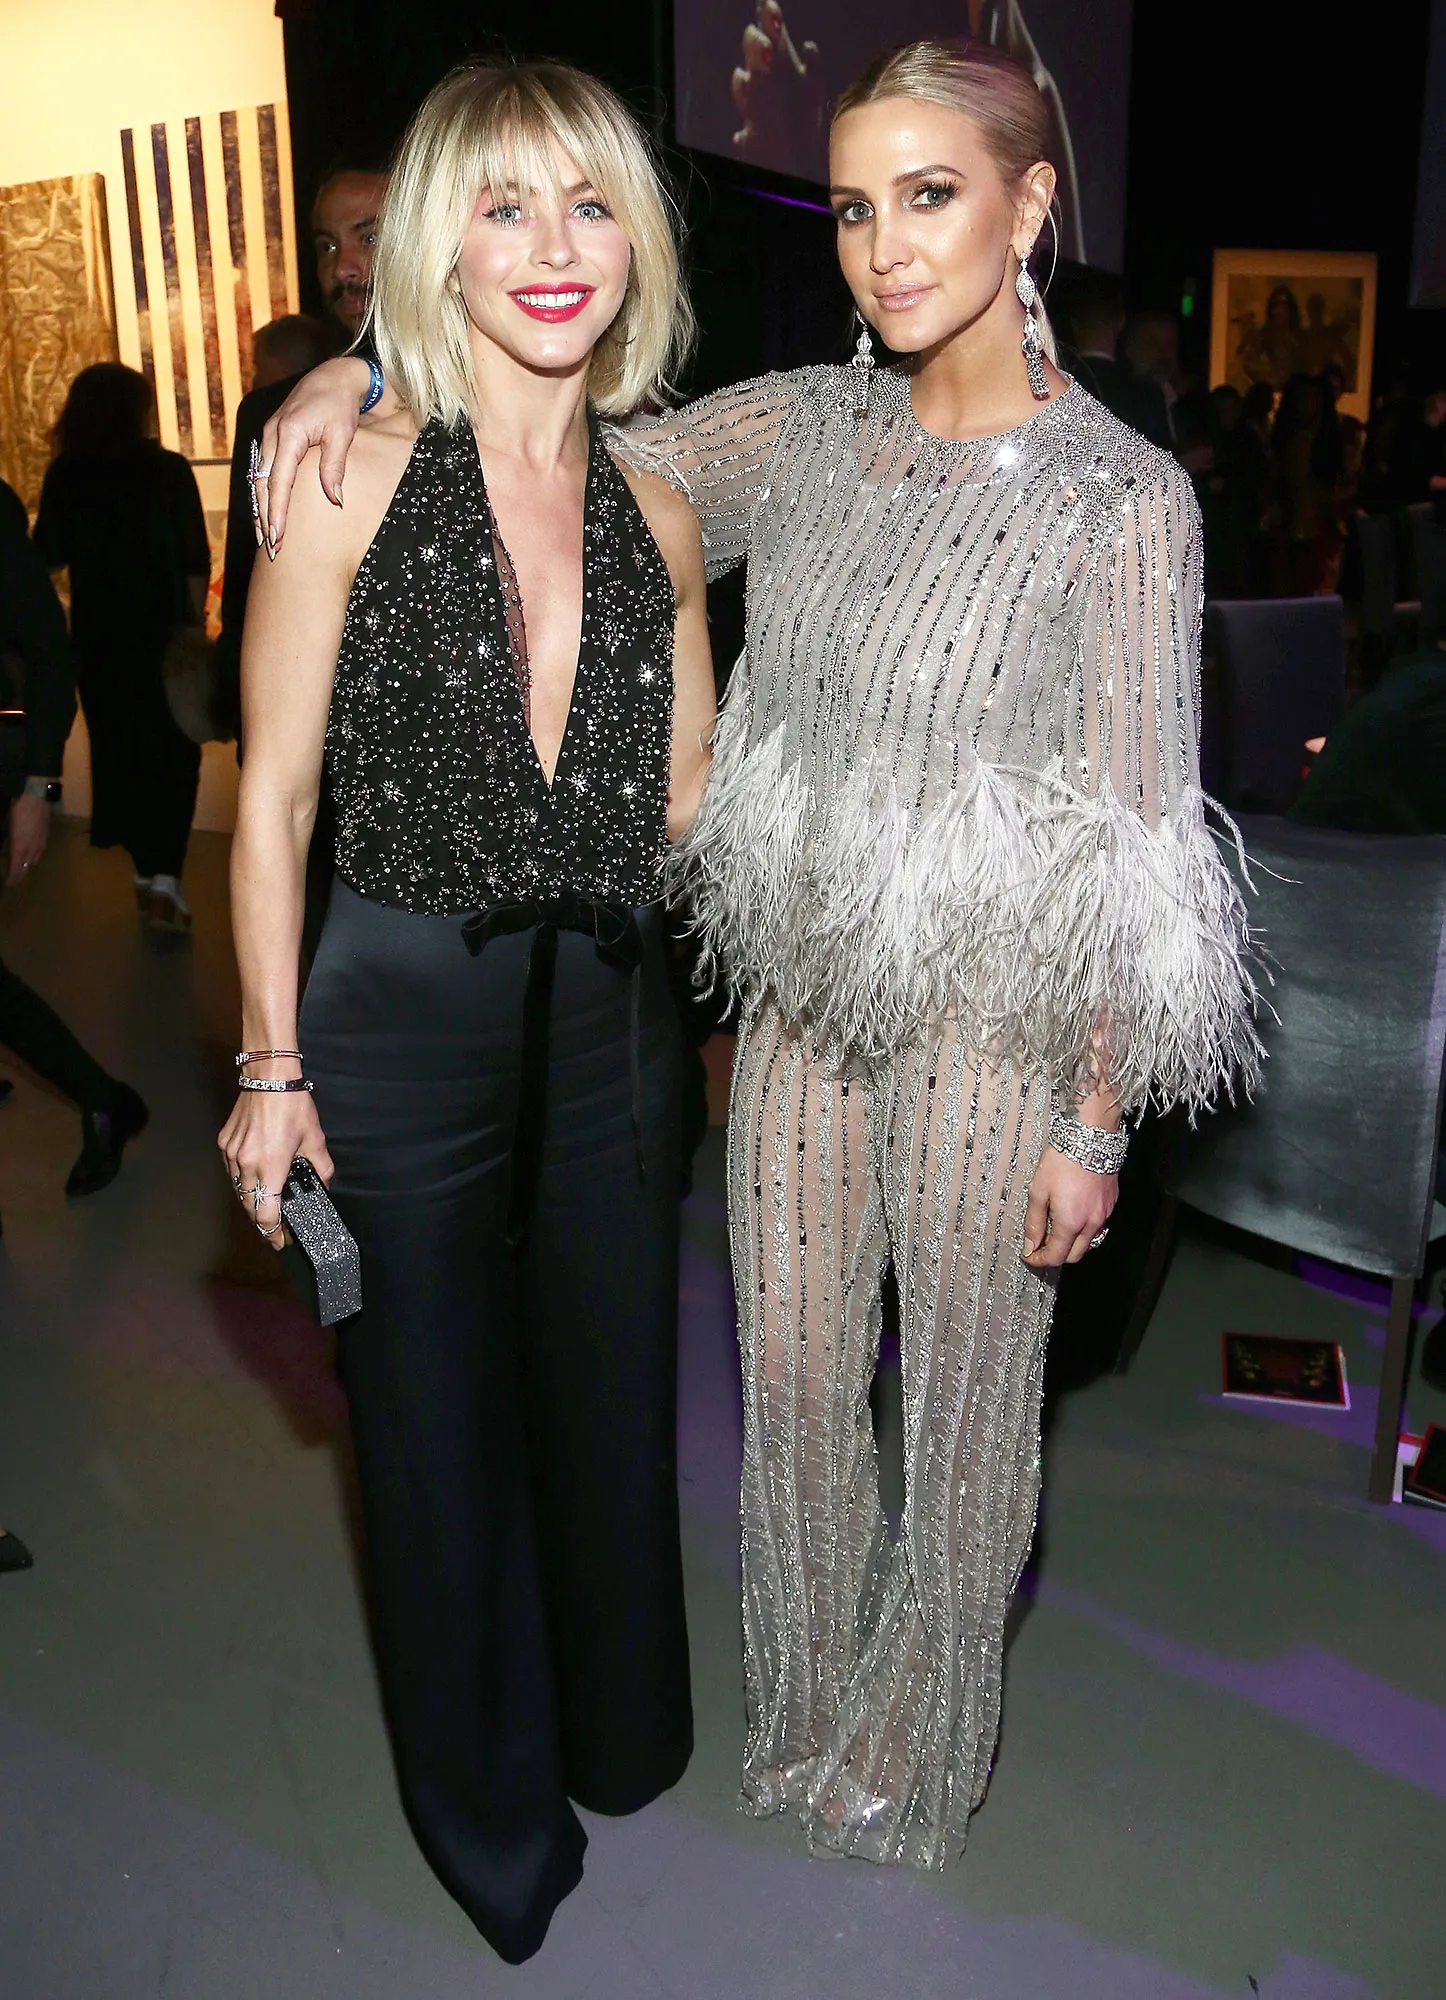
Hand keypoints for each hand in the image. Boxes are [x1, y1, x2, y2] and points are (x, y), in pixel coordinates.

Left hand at [6, 793, 50, 884]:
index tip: (9, 884)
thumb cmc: (18, 811)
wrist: (36, 797)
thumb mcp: (9, 828)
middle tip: (15, 877)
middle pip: (26, 867)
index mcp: (20, 848)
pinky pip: (40, 850)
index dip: (13, 878)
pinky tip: (32, 850)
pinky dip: (34, 853)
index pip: (16, 869)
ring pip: (35, 859)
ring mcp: (42, 843)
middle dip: (20, 873)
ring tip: (22, 864)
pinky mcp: (47, 836)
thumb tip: (11, 851)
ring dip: (27, 863)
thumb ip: (11, 843)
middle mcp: (32, 849)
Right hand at [218, 1088, 333, 1249]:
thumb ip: (321, 1168)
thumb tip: (323, 1185)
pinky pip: (232, 1171)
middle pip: (249, 1206)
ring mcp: (232, 1154)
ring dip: (251, 1200)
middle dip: (262, 1220)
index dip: (273, 1232)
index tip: (280, 1240)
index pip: (265, 1213)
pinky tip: (255, 1178)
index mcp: (270, 1166)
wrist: (268, 1078)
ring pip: (238, 1189)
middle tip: (275, 1227)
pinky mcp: (224, 1144)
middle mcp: (246, 1164)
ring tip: (266, 1204)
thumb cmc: (293, 1105)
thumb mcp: (315, 1139)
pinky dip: (243, 1180)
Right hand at [255, 356, 370, 553]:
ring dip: (260, 507)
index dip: (276, 512)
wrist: (334, 376)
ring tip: (264, 536)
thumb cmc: (341, 405)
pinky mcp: (273, 436)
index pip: (278, 481)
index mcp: (289, 434)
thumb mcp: (342, 435)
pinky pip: (262, 468)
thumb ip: (334, 467)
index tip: (277, 536)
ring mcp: (269, 434)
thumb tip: (334, 500)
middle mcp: (272, 435)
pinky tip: (265, 509)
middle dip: (264, 516)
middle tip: (270, 547)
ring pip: (258, 477)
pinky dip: (263, 491)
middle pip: (261, 483)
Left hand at [1022, 1147, 1117, 1268]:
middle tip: (1040, 1245)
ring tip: (1055, 1229)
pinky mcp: (1111, 1203)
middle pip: (1074, 1256)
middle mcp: (1091, 1223)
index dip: (1039, 1260)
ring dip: (1071, 1243)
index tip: (1030, 1256)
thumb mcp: (1038, 1190)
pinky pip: (1097, 1227)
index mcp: (1071, 1222)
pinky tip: (1072, 1215)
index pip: (1055, 1256)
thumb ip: (1034, 1222)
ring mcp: (1104, 1214)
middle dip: (1056, 1256)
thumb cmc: (1063, 1160)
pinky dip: (1083, 1229)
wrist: (1090, 1137)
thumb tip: (1030, 1244)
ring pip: (1088, 1242)